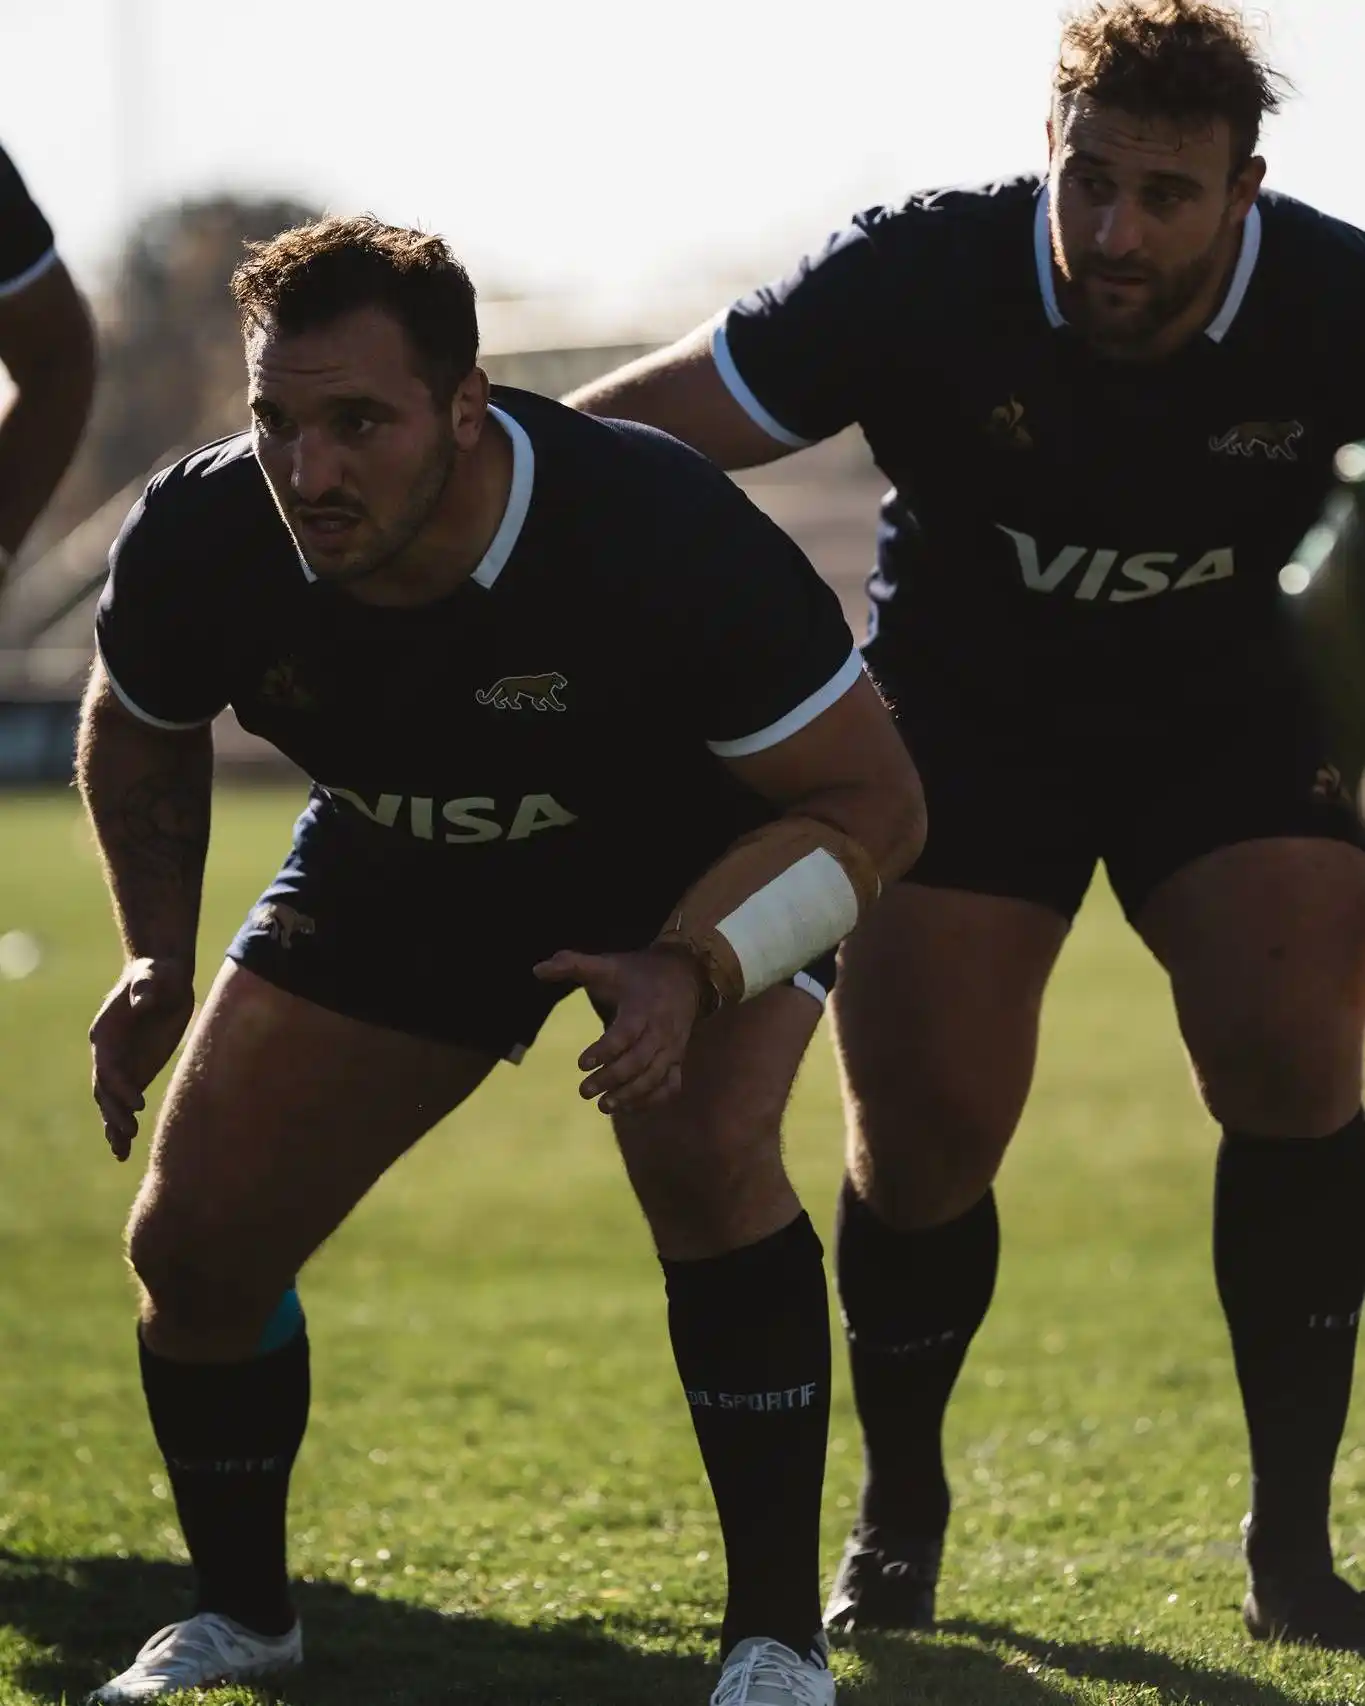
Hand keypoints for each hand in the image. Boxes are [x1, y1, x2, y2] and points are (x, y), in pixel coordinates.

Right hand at [89, 957, 195, 1160]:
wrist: (164, 976)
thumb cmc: (158, 974)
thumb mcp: (155, 975)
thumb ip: (146, 988)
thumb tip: (143, 1001)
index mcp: (106, 1033)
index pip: (107, 1067)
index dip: (120, 1086)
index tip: (138, 1103)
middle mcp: (108, 1053)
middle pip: (105, 1089)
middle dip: (114, 1112)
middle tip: (130, 1133)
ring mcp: (122, 1064)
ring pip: (111, 1102)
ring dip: (114, 1126)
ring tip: (121, 1152)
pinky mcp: (138, 1071)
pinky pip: (127, 1102)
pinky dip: (124, 1123)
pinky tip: (125, 1147)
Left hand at [533, 944, 711, 1113]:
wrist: (685, 974)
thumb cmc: (637, 972)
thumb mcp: (606, 964)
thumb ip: (571, 965)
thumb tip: (536, 970)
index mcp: (642, 1007)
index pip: (625, 1033)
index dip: (604, 1050)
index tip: (580, 1064)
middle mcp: (661, 1030)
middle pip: (639, 1061)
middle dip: (611, 1079)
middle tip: (583, 1091)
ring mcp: (672, 1047)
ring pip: (655, 1077)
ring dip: (630, 1095)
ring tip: (603, 1106)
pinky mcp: (677, 1059)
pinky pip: (670, 1086)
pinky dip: (651, 1100)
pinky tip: (627, 1108)